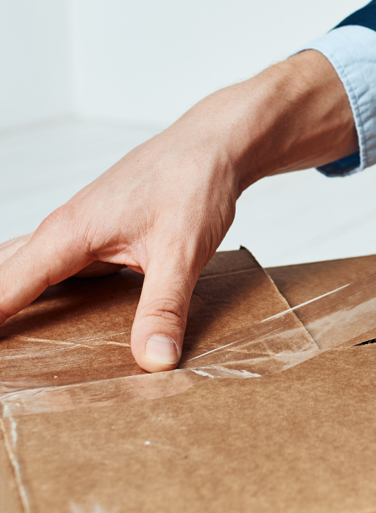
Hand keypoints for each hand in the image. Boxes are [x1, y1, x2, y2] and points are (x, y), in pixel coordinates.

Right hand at [0, 51, 356, 370]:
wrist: (217, 144)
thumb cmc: (196, 183)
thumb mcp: (182, 253)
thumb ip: (164, 308)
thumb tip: (154, 360)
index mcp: (69, 233)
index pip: (4, 289)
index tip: (0, 368)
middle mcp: (64, 229)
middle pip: (5, 277)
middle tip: (10, 364)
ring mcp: (80, 229)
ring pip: (28, 268)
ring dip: (15, 300)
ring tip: (20, 345)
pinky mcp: (100, 232)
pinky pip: (57, 265)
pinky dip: (46, 290)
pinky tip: (59, 314)